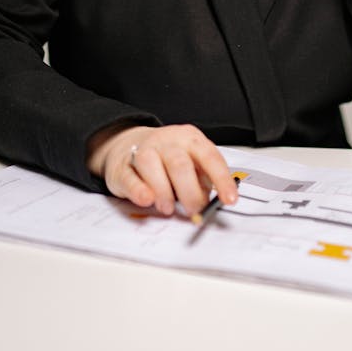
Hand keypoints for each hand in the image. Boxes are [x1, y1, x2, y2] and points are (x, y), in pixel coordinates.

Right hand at [87, 124, 239, 218]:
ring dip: (163, 191)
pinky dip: (139, 190)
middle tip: (195, 211)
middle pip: (180, 164)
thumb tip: (211, 203)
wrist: (128, 142)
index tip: (229, 199)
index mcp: (190, 139)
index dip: (221, 180)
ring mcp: (143, 150)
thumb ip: (202, 180)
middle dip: (190, 192)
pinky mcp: (122, 166)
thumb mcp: (192, 162)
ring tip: (168, 209)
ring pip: (151, 165)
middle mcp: (167, 140)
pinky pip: (129, 177)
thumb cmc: (168, 158)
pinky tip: (147, 199)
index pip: (210, 157)